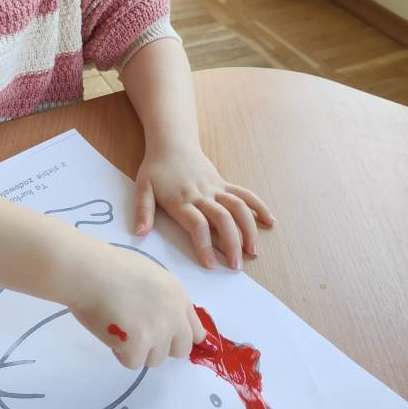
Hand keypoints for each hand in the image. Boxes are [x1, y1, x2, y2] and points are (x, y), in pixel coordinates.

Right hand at [67, 240, 205, 369]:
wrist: (89, 271)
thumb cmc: (110, 267)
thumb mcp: (149, 276)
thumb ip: (163, 300)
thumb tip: (165, 322)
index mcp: (177, 295)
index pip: (194, 329)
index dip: (182, 337)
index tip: (173, 342)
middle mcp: (174, 315)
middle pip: (181, 350)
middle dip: (162, 348)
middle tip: (140, 337)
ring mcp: (158, 331)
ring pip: (155, 359)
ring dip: (138, 350)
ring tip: (119, 327)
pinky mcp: (138, 345)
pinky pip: (132, 363)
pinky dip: (120, 353)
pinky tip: (109, 332)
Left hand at [133, 144, 273, 269]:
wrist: (172, 142)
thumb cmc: (156, 169)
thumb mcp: (142, 188)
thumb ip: (142, 210)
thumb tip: (140, 233)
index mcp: (181, 200)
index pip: (197, 225)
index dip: (205, 245)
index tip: (211, 265)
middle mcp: (201, 195)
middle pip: (222, 218)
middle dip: (232, 243)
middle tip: (236, 266)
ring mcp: (215, 188)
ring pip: (238, 207)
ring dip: (249, 228)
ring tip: (253, 251)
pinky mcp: (223, 183)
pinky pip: (244, 194)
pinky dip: (258, 206)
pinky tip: (269, 220)